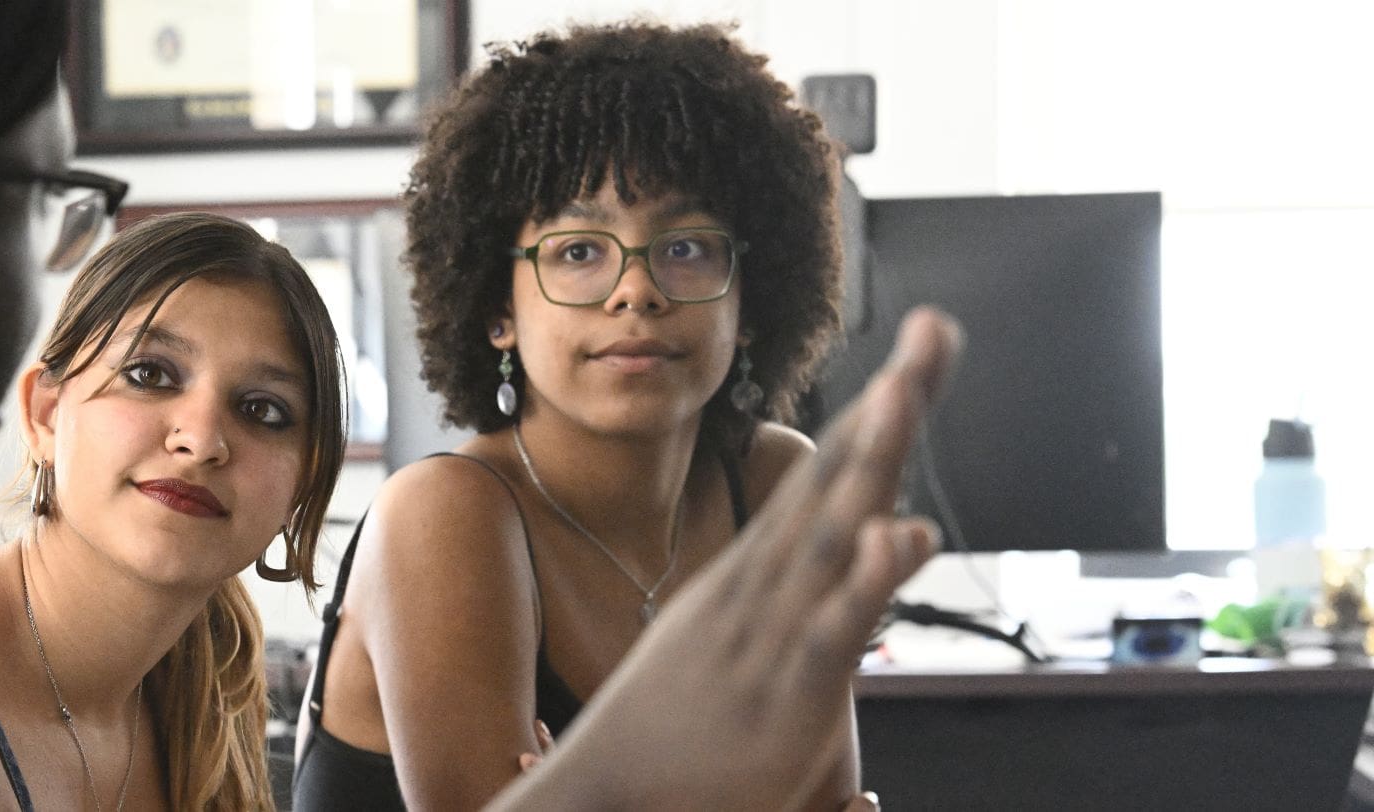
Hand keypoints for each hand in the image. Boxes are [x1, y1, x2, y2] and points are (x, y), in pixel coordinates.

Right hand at [490, 307, 960, 810]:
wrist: (601, 791)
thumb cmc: (687, 737)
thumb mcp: (750, 651)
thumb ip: (815, 603)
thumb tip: (879, 541)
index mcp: (762, 573)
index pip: (829, 473)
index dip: (878, 408)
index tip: (924, 341)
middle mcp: (767, 585)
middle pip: (837, 478)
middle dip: (890, 403)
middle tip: (934, 325)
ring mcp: (773, 630)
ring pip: (833, 531)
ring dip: (872, 459)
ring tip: (908, 392)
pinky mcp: (787, 691)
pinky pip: (835, 627)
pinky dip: (870, 578)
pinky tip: (906, 533)